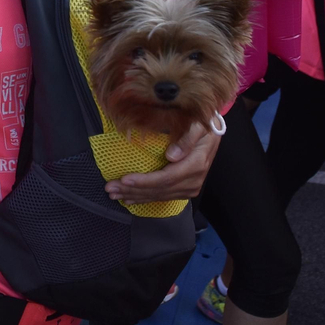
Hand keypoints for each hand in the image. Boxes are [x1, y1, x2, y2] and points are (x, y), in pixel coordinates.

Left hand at [105, 120, 220, 202]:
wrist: (213, 132)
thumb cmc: (203, 124)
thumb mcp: (199, 125)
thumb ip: (187, 139)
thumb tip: (171, 156)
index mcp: (196, 164)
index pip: (166, 178)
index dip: (145, 181)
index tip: (125, 179)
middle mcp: (194, 180)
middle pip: (160, 190)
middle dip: (133, 190)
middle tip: (110, 188)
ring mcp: (190, 187)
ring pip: (159, 196)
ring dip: (135, 196)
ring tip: (114, 194)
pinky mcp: (185, 190)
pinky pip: (162, 197)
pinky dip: (144, 198)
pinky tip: (129, 199)